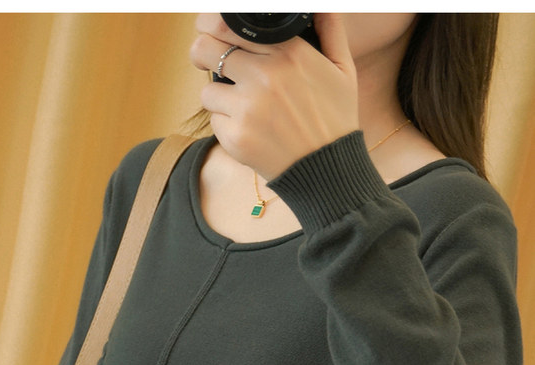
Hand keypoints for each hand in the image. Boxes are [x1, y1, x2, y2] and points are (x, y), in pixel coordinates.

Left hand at [189, 14, 358, 180]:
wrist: (328, 170)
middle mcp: (265, 76)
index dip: (209, 24)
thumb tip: (321, 5)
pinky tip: (250, 131)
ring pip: (207, 91)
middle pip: (205, 49)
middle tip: (205, 59)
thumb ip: (331, 30)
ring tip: (242, 107)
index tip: (206, 27)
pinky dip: (226, 125)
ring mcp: (248, 109)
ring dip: (218, 97)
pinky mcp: (236, 138)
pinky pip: (215, 122)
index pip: (229, 25)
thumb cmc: (335, 119)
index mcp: (288, 53)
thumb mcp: (342, 69)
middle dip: (201, 52)